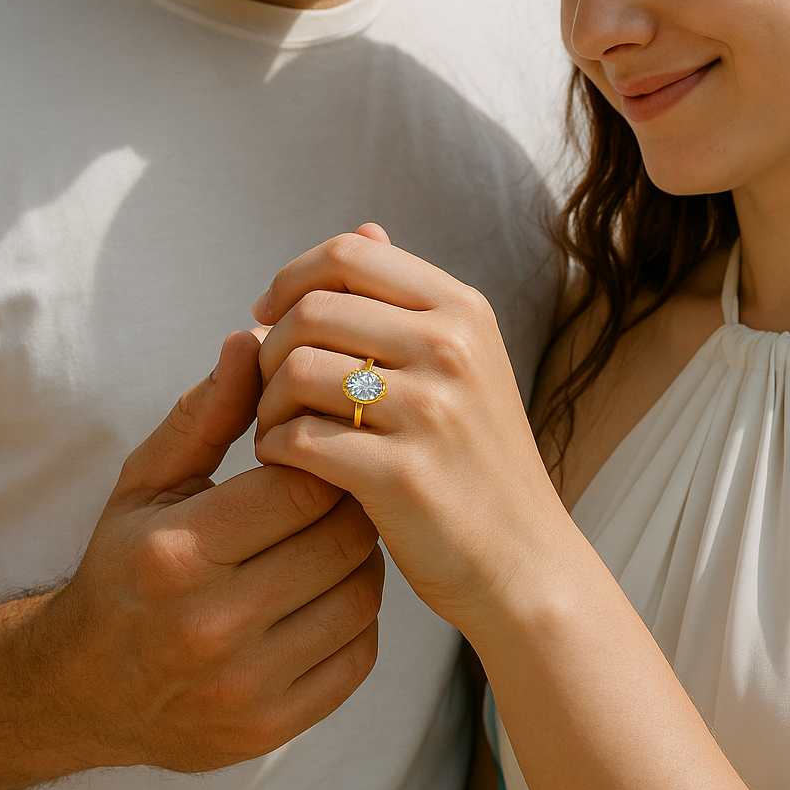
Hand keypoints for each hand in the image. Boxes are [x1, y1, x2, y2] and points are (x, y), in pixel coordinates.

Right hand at [0, 329, 382, 789]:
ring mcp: (244, 685)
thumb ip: (203, 414)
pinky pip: (359, 657)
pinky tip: (329, 597)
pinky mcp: (271, 727)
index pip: (301, 487)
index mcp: (177, 553)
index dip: (326, 459)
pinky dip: (359, 620)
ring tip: (335, 540)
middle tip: (343, 490)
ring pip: (361, 598)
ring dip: (361, 561)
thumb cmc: (124, 566)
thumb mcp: (146, 483)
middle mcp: (210, 625)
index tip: (323, 450)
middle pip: (341, 541)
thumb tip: (253, 341)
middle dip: (352, 504)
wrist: (86, 689)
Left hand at [251, 229, 569, 631]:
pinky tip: (286, 466)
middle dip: (271, 349)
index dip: (291, 279)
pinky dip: (275, 450)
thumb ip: (406, 300)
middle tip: (271, 391)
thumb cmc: (476, 462)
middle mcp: (452, 349)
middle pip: (311, 310)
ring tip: (277, 429)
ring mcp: (431, 411)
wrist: (523, 562)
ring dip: (266, 402)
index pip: (349, 254)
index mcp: (463, 311)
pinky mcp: (403, 475)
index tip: (268, 317)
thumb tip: (364, 227)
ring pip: (296, 371)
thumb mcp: (463, 363)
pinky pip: (298, 438)